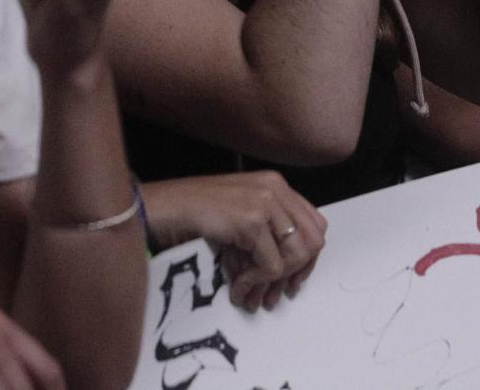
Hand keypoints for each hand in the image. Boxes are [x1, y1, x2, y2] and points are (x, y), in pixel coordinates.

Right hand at [142, 172, 328, 309]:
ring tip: (251, 295)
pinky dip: (255, 283)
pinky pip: (271, 266)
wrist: (164, 207)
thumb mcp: (239, 214)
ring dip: (273, 282)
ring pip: (296, 255)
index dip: (308, 257)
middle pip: (313, 240)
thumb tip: (287, 272)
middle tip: (274, 294)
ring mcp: (265, 202)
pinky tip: (237, 287)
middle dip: (297, 273)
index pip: (315, 224)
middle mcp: (275, 189)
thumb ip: (266, 230)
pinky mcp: (252, 221)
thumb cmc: (194, 213)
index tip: (293, 280)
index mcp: (275, 184)